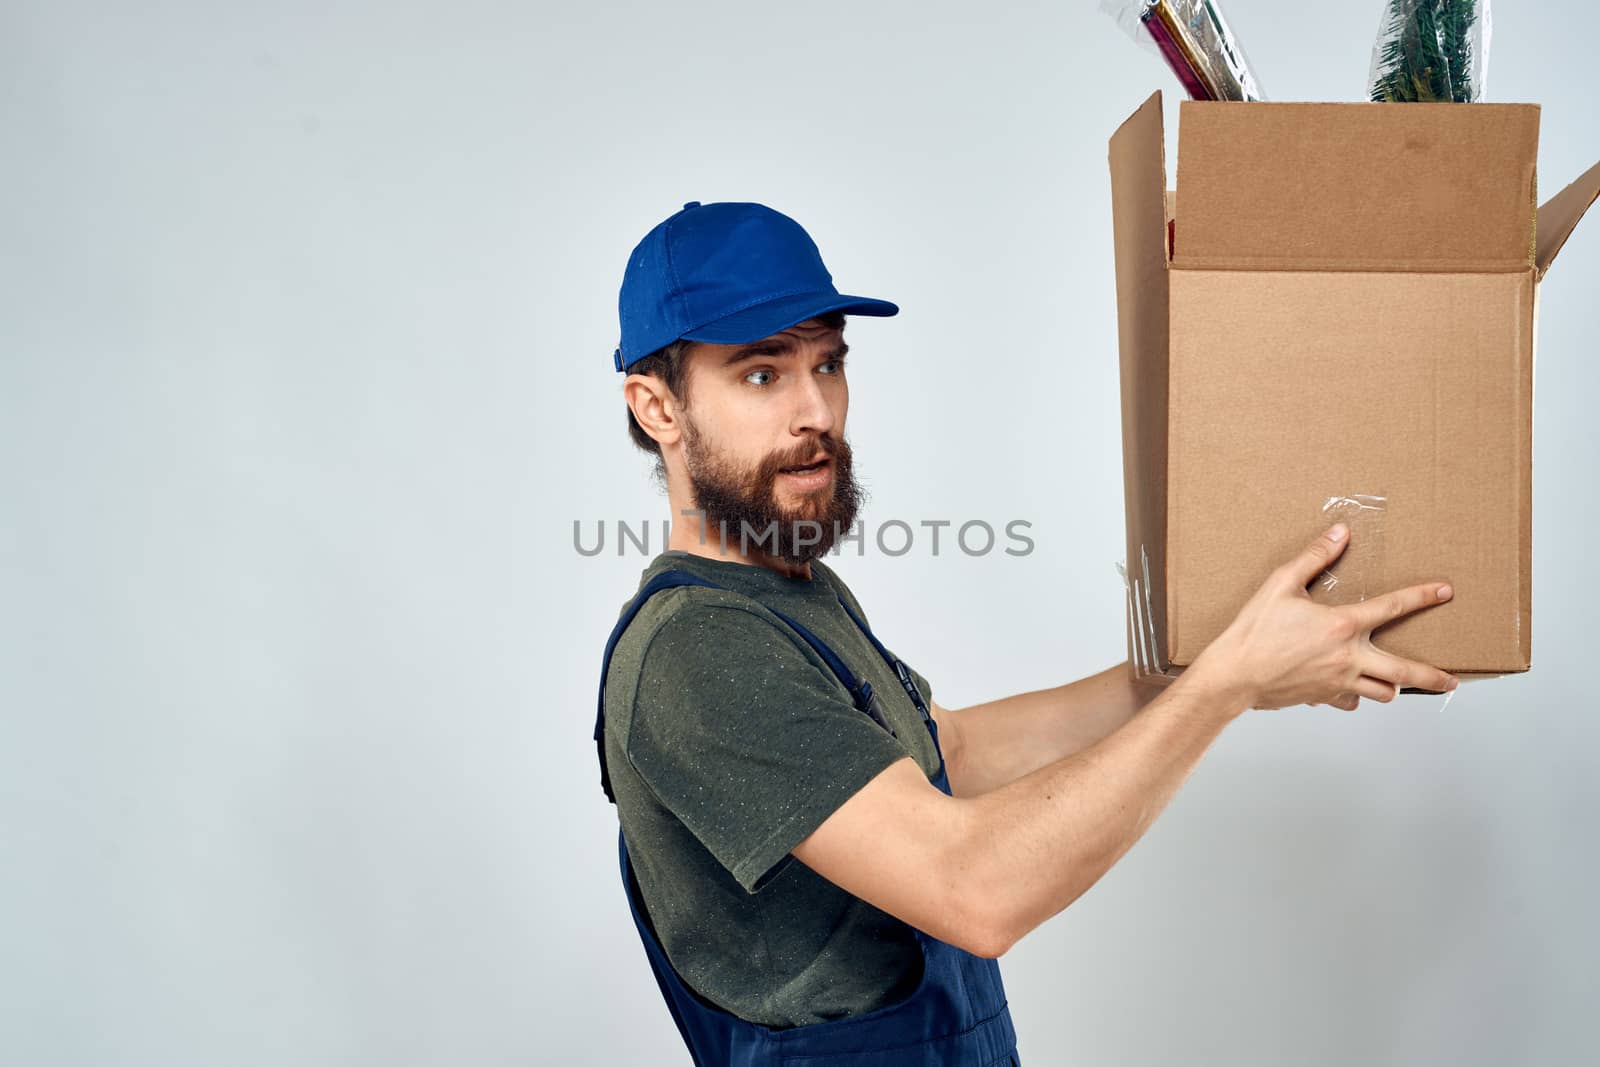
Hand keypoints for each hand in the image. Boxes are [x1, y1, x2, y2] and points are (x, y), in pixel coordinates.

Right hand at [1189, 523, 1458, 712]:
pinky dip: (1356, 696)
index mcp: (1342, 625)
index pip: (1393, 607)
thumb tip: (1340, 533)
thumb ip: (1314, 557)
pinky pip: (1352, 702)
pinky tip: (1351, 689)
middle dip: (1433, 676)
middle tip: (1451, 680)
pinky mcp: (1324, 697)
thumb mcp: (1280, 584)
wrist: (1233, 676)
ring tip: (1400, 684)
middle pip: (1405, 671)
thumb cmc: (1253, 630)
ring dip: (1394, 687)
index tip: (1444, 591)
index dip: (1422, 596)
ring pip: (1383, 693)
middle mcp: (1348, 657)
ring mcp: (1339, 682)